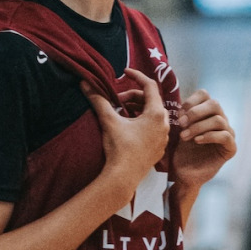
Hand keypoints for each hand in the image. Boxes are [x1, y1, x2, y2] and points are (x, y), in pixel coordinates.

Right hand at [84, 68, 169, 207]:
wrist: (124, 177)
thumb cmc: (120, 147)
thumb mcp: (109, 120)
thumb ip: (98, 100)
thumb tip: (85, 83)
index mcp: (156, 113)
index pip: (149, 86)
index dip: (137, 76)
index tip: (124, 72)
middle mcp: (164, 123)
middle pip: (149, 100)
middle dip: (132, 96)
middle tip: (115, 100)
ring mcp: (163, 137)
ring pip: (151, 114)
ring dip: (136, 109)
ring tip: (120, 113)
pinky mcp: (159, 148)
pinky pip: (152, 128)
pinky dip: (140, 122)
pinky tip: (126, 128)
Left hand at [175, 89, 235, 189]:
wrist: (183, 173)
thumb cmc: (180, 150)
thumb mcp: (178, 129)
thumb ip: (181, 114)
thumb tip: (175, 101)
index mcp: (208, 112)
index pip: (204, 94)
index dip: (190, 101)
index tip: (178, 114)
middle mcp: (221, 120)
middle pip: (214, 103)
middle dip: (195, 112)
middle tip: (181, 124)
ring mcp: (228, 133)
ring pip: (219, 120)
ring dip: (198, 127)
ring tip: (184, 136)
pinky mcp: (231, 148)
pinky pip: (225, 136)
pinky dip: (209, 136)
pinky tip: (196, 141)